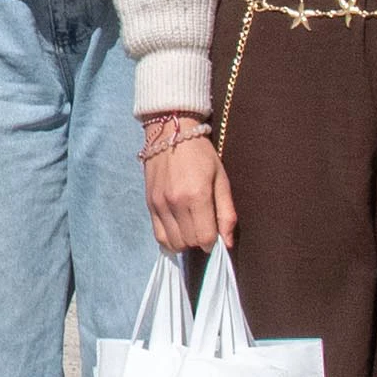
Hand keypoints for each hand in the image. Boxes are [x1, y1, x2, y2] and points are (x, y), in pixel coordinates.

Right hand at [144, 128, 233, 251]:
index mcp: (197, 196)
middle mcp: (176, 203)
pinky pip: (158, 235)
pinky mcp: (149, 204)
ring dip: (185, 241)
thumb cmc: (201, 154)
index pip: (205, 238)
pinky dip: (170, 239)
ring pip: (173, 242)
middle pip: (189, 242)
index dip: (213, 242)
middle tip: (204, 228)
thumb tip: (227, 243)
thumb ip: (226, 213)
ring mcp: (159, 204)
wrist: (170, 133)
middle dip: (200, 241)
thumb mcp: (221, 179)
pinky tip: (178, 229)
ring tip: (191, 227)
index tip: (216, 235)